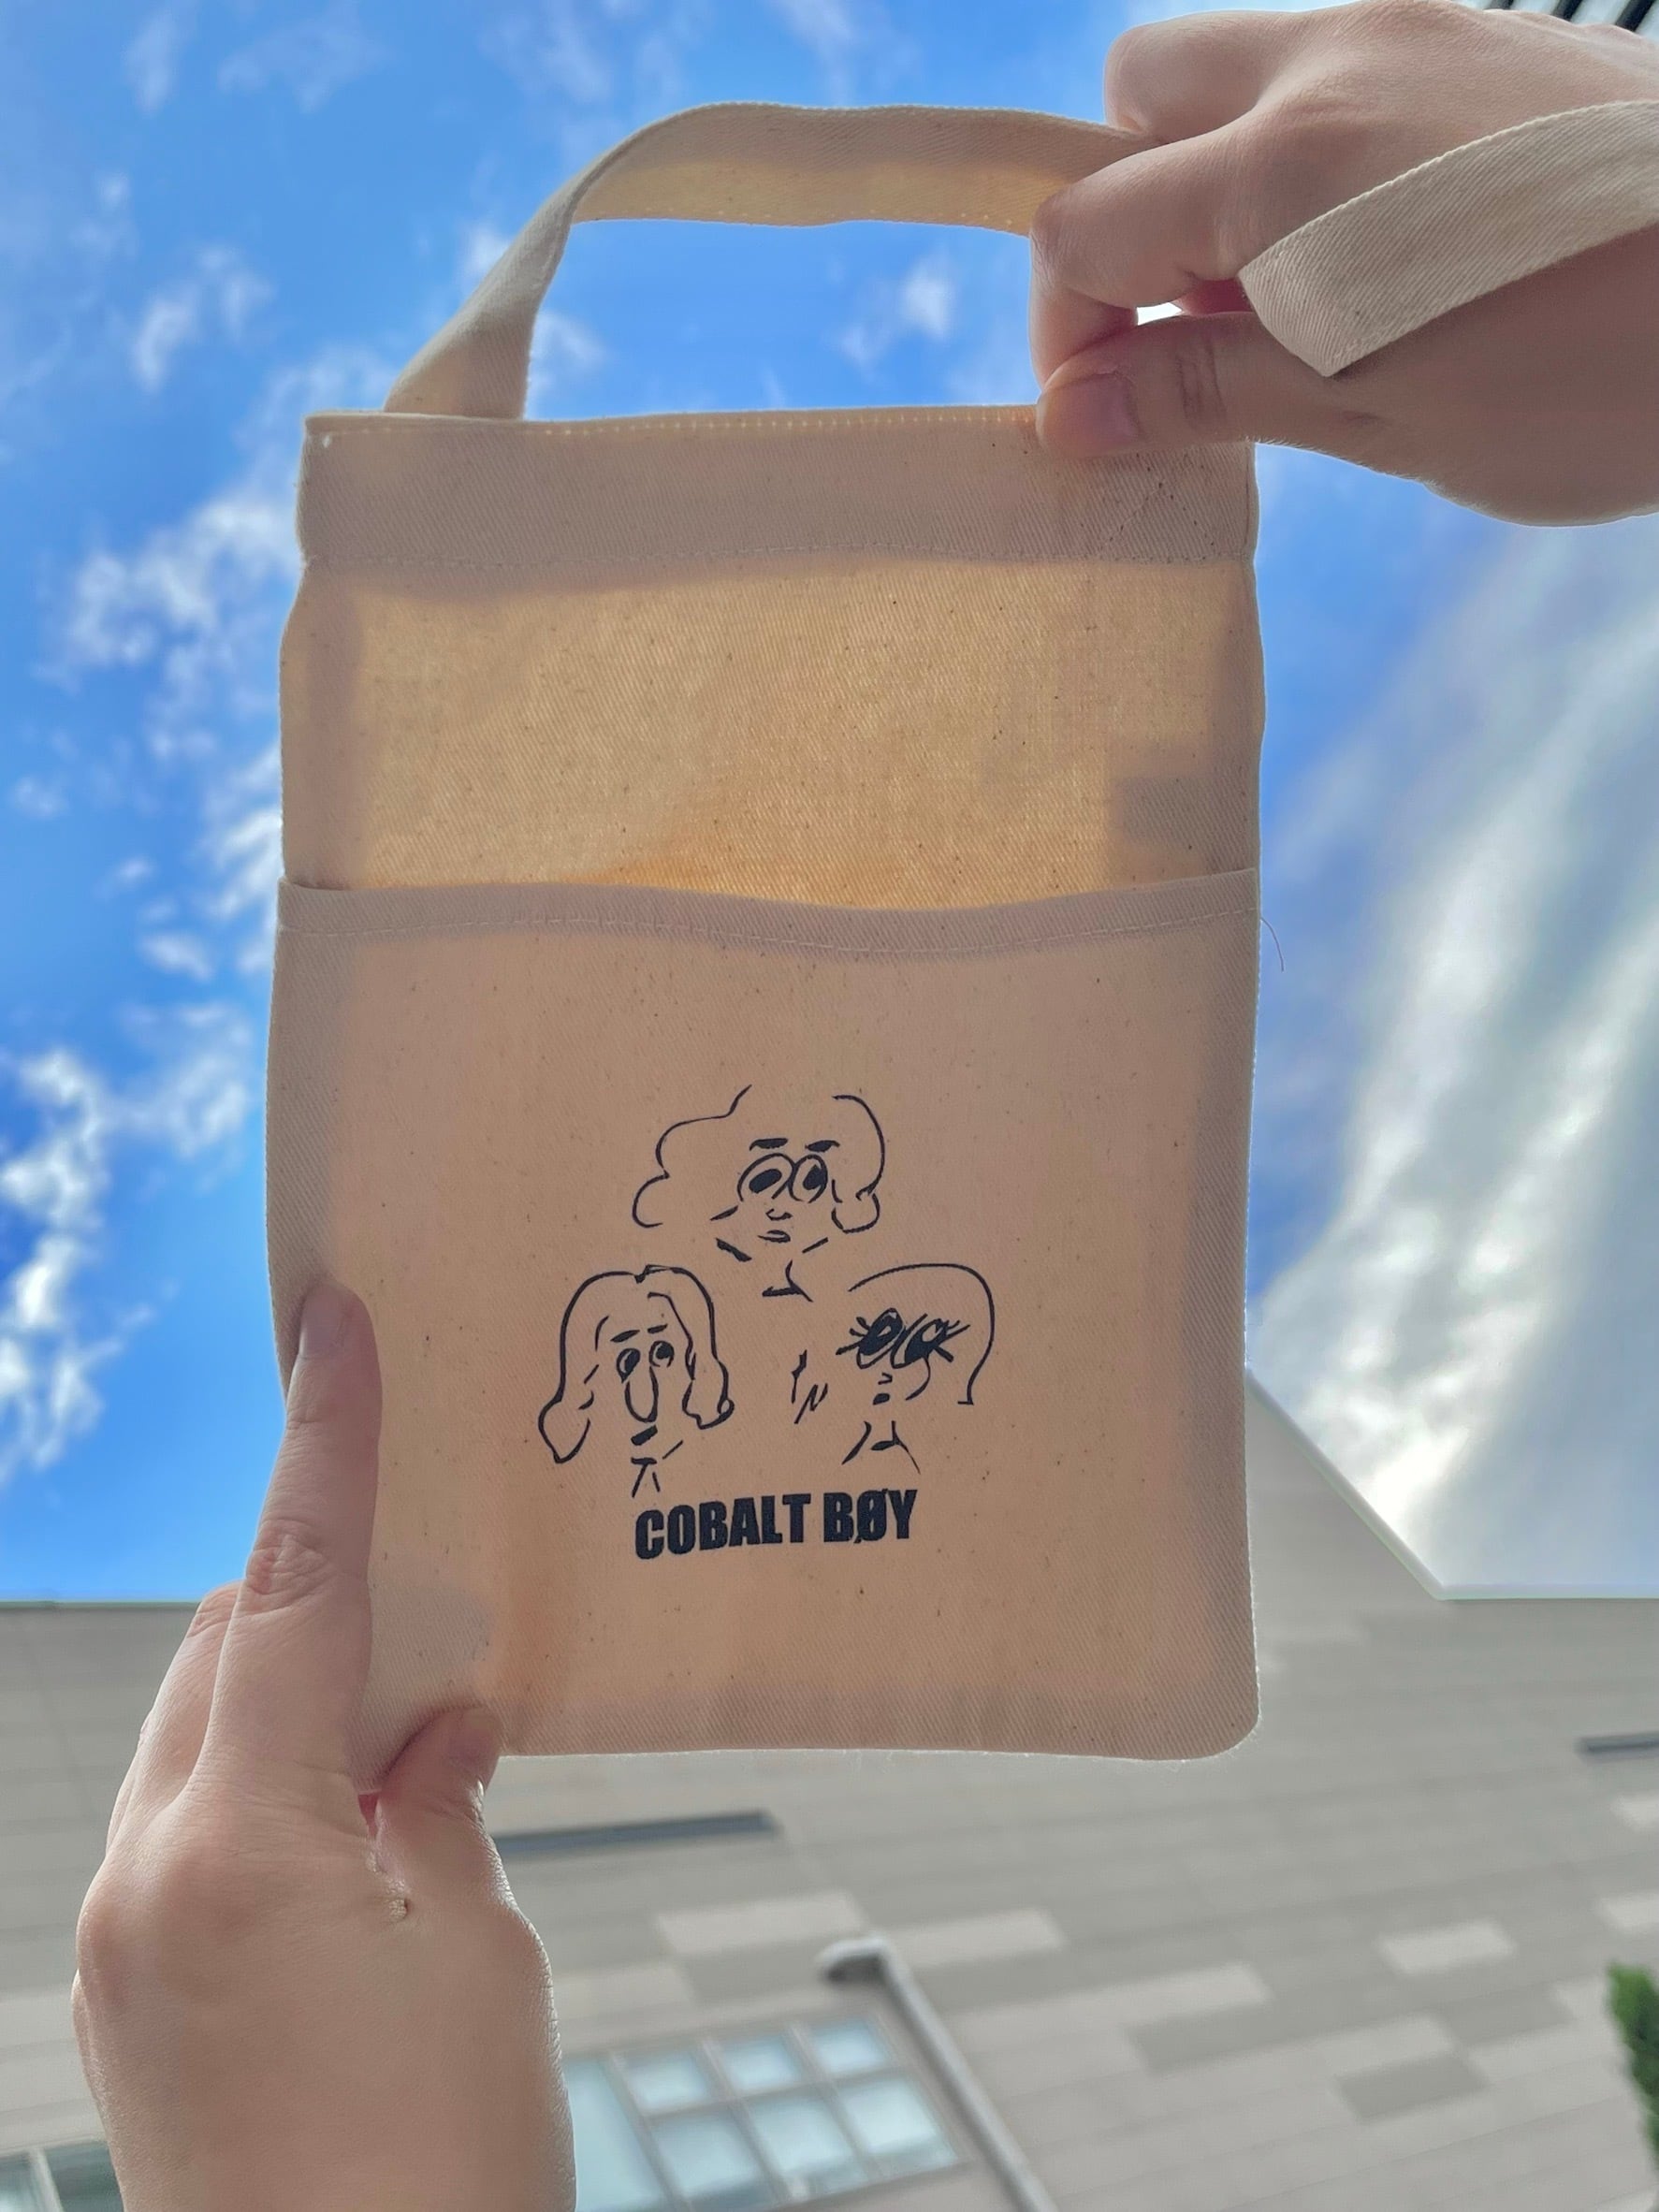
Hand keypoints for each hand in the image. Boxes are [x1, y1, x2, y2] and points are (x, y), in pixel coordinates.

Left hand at [72, 1282, 572, 2211]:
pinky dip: (262, 1785)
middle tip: (431, 1582)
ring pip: (193, 1741)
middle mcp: (140, 1882)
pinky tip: (354, 1824)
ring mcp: (115, 1950)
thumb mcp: (481, 1965)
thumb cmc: (439, 2177)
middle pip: (218, 1657)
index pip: (289, 1595)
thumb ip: (445, 1812)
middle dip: (315, 1593)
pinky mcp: (124, 2007)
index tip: (330, 1322)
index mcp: (237, 1851)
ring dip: (289, 1696)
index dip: (323, 1447)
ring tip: (409, 1724)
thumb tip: (438, 1731)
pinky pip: (182, 1831)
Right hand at [1030, 0, 1658, 521]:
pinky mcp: (1485, 33)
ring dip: (1219, 179)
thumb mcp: (1375, 412)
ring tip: (1298, 304)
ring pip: (1242, 67)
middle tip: (1191, 332)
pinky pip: (1340, 72)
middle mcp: (1334, 60)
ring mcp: (1416, 27)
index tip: (1104, 413)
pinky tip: (1385, 257)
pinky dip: (1311, 155)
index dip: (1067, 331)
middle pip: (1140, 89)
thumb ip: (1206, 390)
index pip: (1086, 224)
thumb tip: (1072, 415)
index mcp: (1283, 168)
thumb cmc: (1592, 377)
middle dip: (1126, 208)